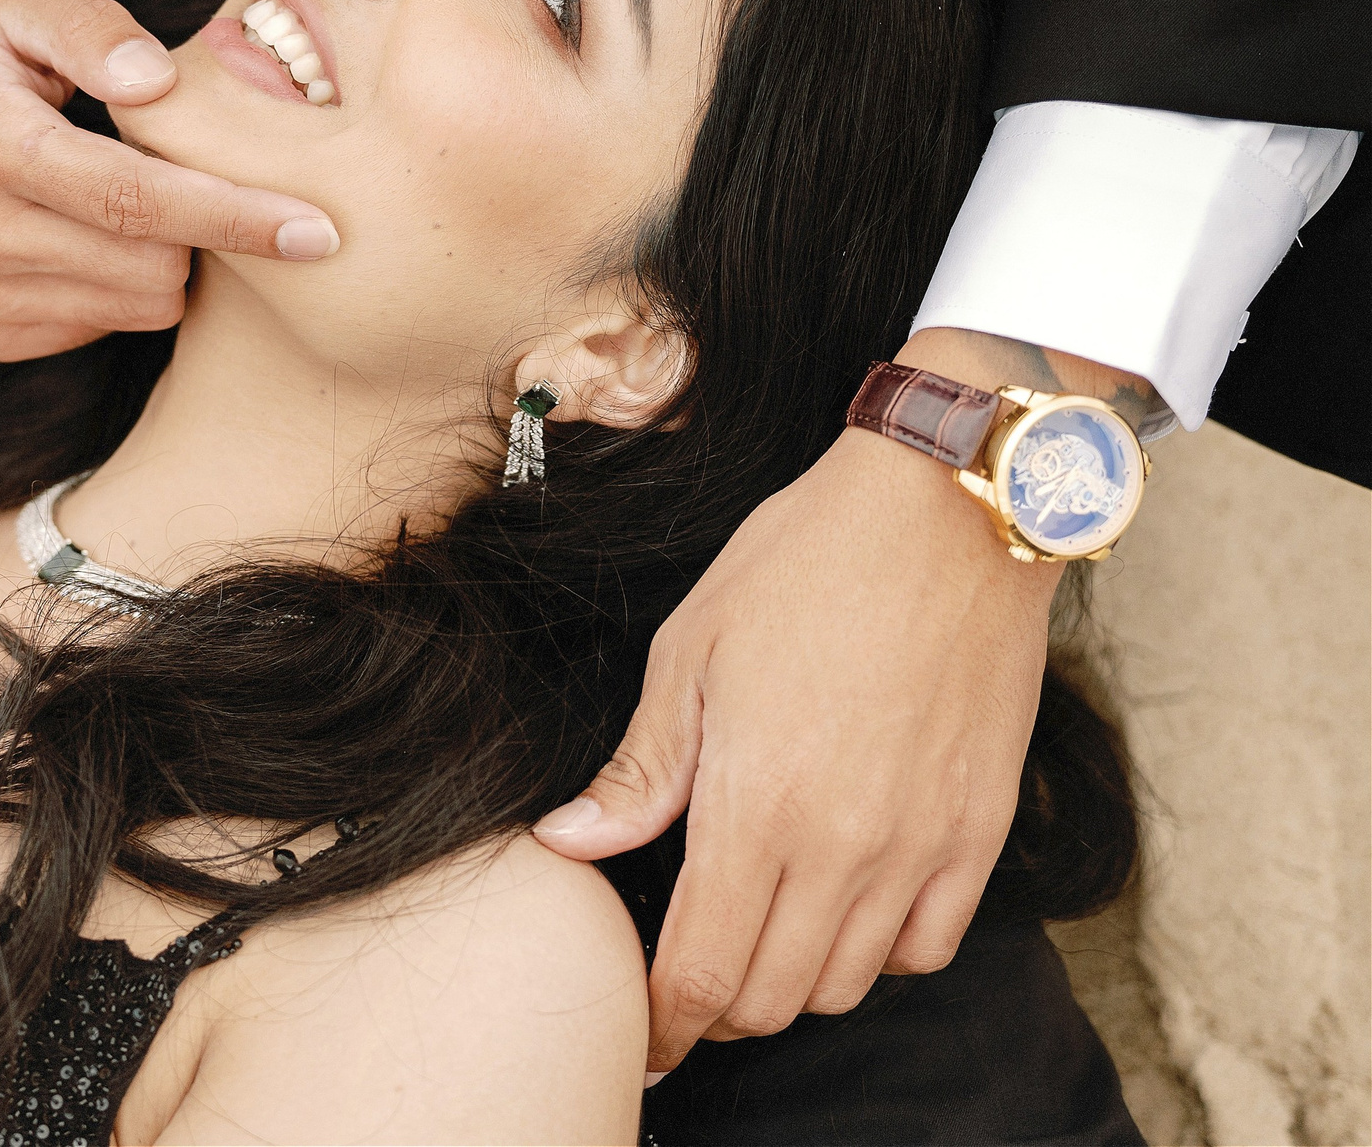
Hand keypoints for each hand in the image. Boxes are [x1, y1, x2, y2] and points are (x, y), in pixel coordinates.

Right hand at [0, 0, 340, 360]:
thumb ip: (92, 25)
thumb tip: (155, 79)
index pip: (135, 198)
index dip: (234, 215)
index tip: (316, 228)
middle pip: (148, 266)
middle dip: (200, 228)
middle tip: (189, 177)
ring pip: (131, 306)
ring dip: (158, 259)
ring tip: (125, 200)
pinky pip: (92, 327)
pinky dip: (111, 285)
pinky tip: (81, 235)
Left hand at [533, 328, 1147, 1074]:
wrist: (943, 514)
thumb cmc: (803, 564)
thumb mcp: (690, 652)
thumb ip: (639, 771)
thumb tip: (569, 844)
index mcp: (758, 808)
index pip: (702, 973)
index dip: (663, 1024)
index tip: (641, 1035)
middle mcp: (845, 849)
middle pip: (773, 999)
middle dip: (718, 1008)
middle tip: (689, 977)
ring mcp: (923, 847)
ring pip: (848, 984)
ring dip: (794, 980)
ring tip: (760, 935)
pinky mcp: (981, 833)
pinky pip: (928, 946)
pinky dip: (880, 951)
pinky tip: (846, 904)